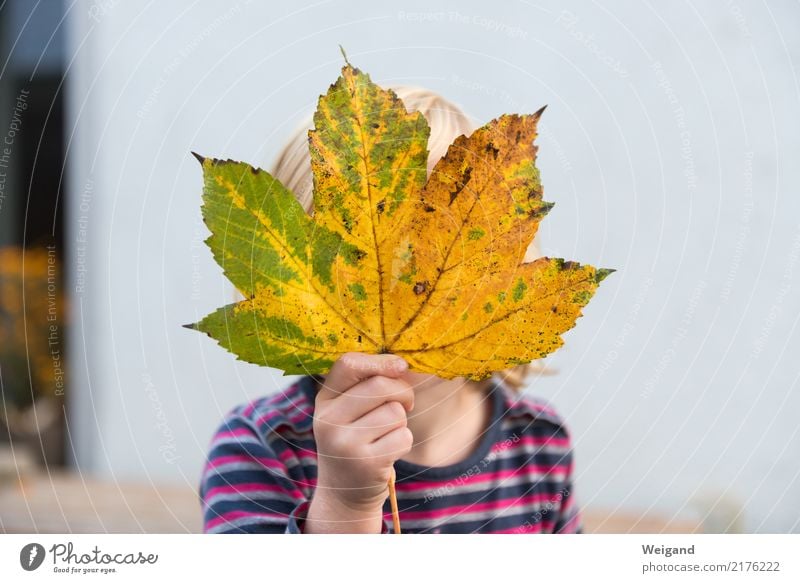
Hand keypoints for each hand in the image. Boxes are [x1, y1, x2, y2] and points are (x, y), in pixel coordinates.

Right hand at [304, 352, 413, 532]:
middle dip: (403, 391)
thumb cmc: (354, 442)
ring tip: (387, 434)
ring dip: (401, 421)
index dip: (379, 360)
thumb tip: (402, 366)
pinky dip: (404, 441)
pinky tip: (388, 451)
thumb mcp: (348, 412)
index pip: (348, 364)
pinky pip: (403, 436)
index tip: (401, 366)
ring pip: (395, 412)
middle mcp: (328, 420)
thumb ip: (367, 386)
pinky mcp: (366, 464)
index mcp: (324, 401)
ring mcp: (345, 444)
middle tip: (406, 404)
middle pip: (380, 386)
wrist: (344, 494)